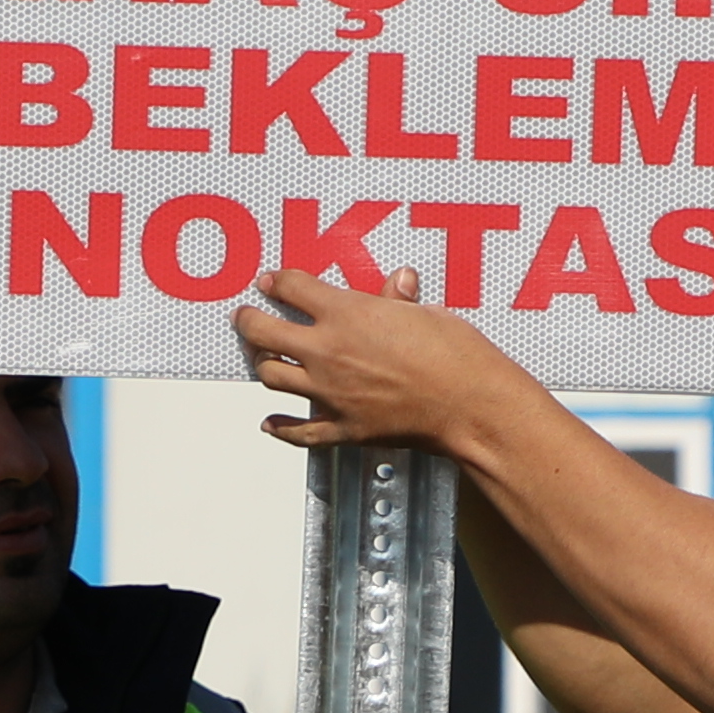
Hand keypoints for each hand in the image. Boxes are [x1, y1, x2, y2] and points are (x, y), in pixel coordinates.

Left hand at [233, 267, 519, 457]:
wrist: (469, 405)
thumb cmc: (455, 355)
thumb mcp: (427, 313)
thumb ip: (400, 301)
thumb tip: (398, 282)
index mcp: (346, 314)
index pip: (293, 289)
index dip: (277, 282)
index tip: (270, 281)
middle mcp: (327, 352)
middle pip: (264, 332)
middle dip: (248, 321)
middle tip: (244, 316)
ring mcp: (330, 393)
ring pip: (272, 377)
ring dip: (262, 365)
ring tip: (262, 359)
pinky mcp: (342, 427)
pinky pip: (299, 431)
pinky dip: (280, 427)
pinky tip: (269, 423)